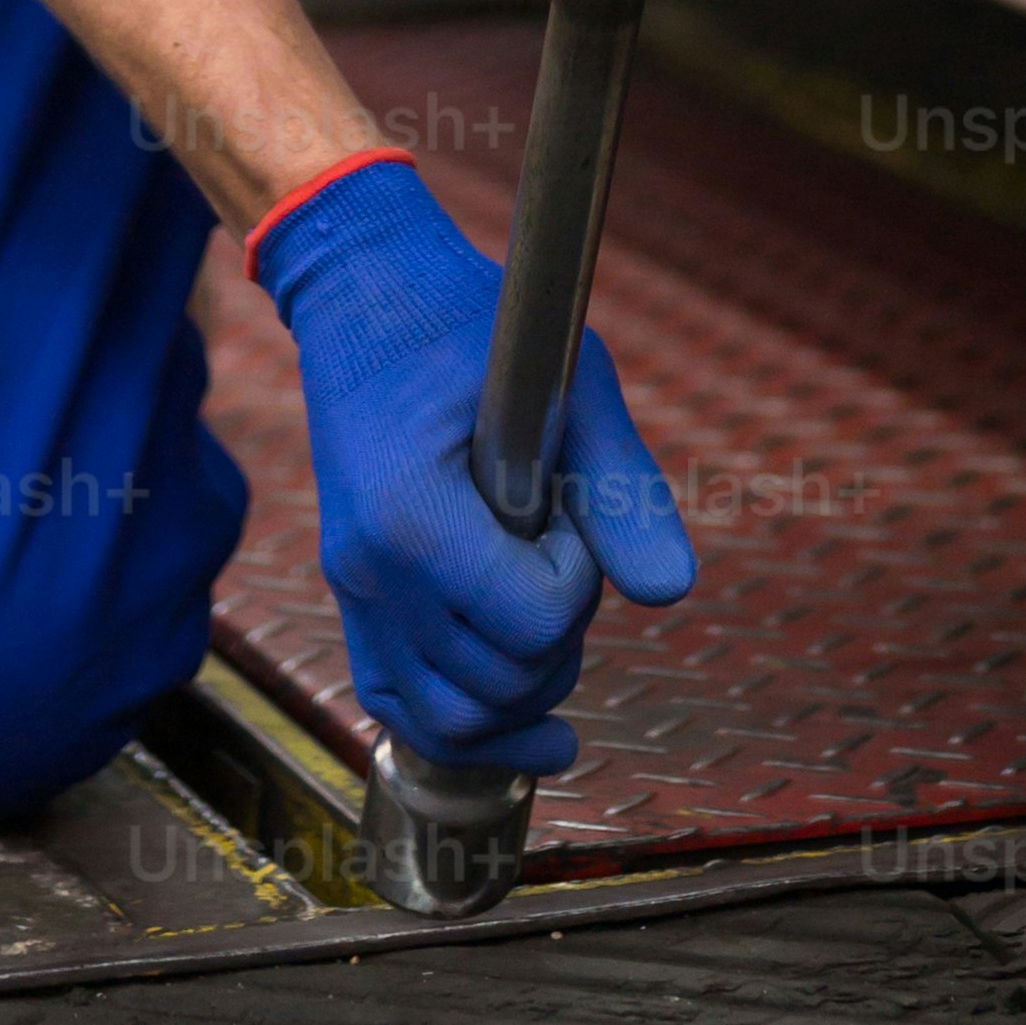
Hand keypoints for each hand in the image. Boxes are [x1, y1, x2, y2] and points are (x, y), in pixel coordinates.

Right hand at [256, 157, 695, 771]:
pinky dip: (471, 731)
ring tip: (554, 612)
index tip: (570, 502)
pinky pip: (403, 708)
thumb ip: (621, 486)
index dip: (580, 571)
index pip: (534, 618)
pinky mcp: (353, 600)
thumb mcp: (569, 377)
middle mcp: (372, 572)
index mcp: (413, 515)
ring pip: (456, 721)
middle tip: (566, 541)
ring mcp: (353, 593)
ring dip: (527, 688)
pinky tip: (539, 732)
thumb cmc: (471, 322)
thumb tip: (672, 591)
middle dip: (561, 627)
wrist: (367, 293)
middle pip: (503, 680)